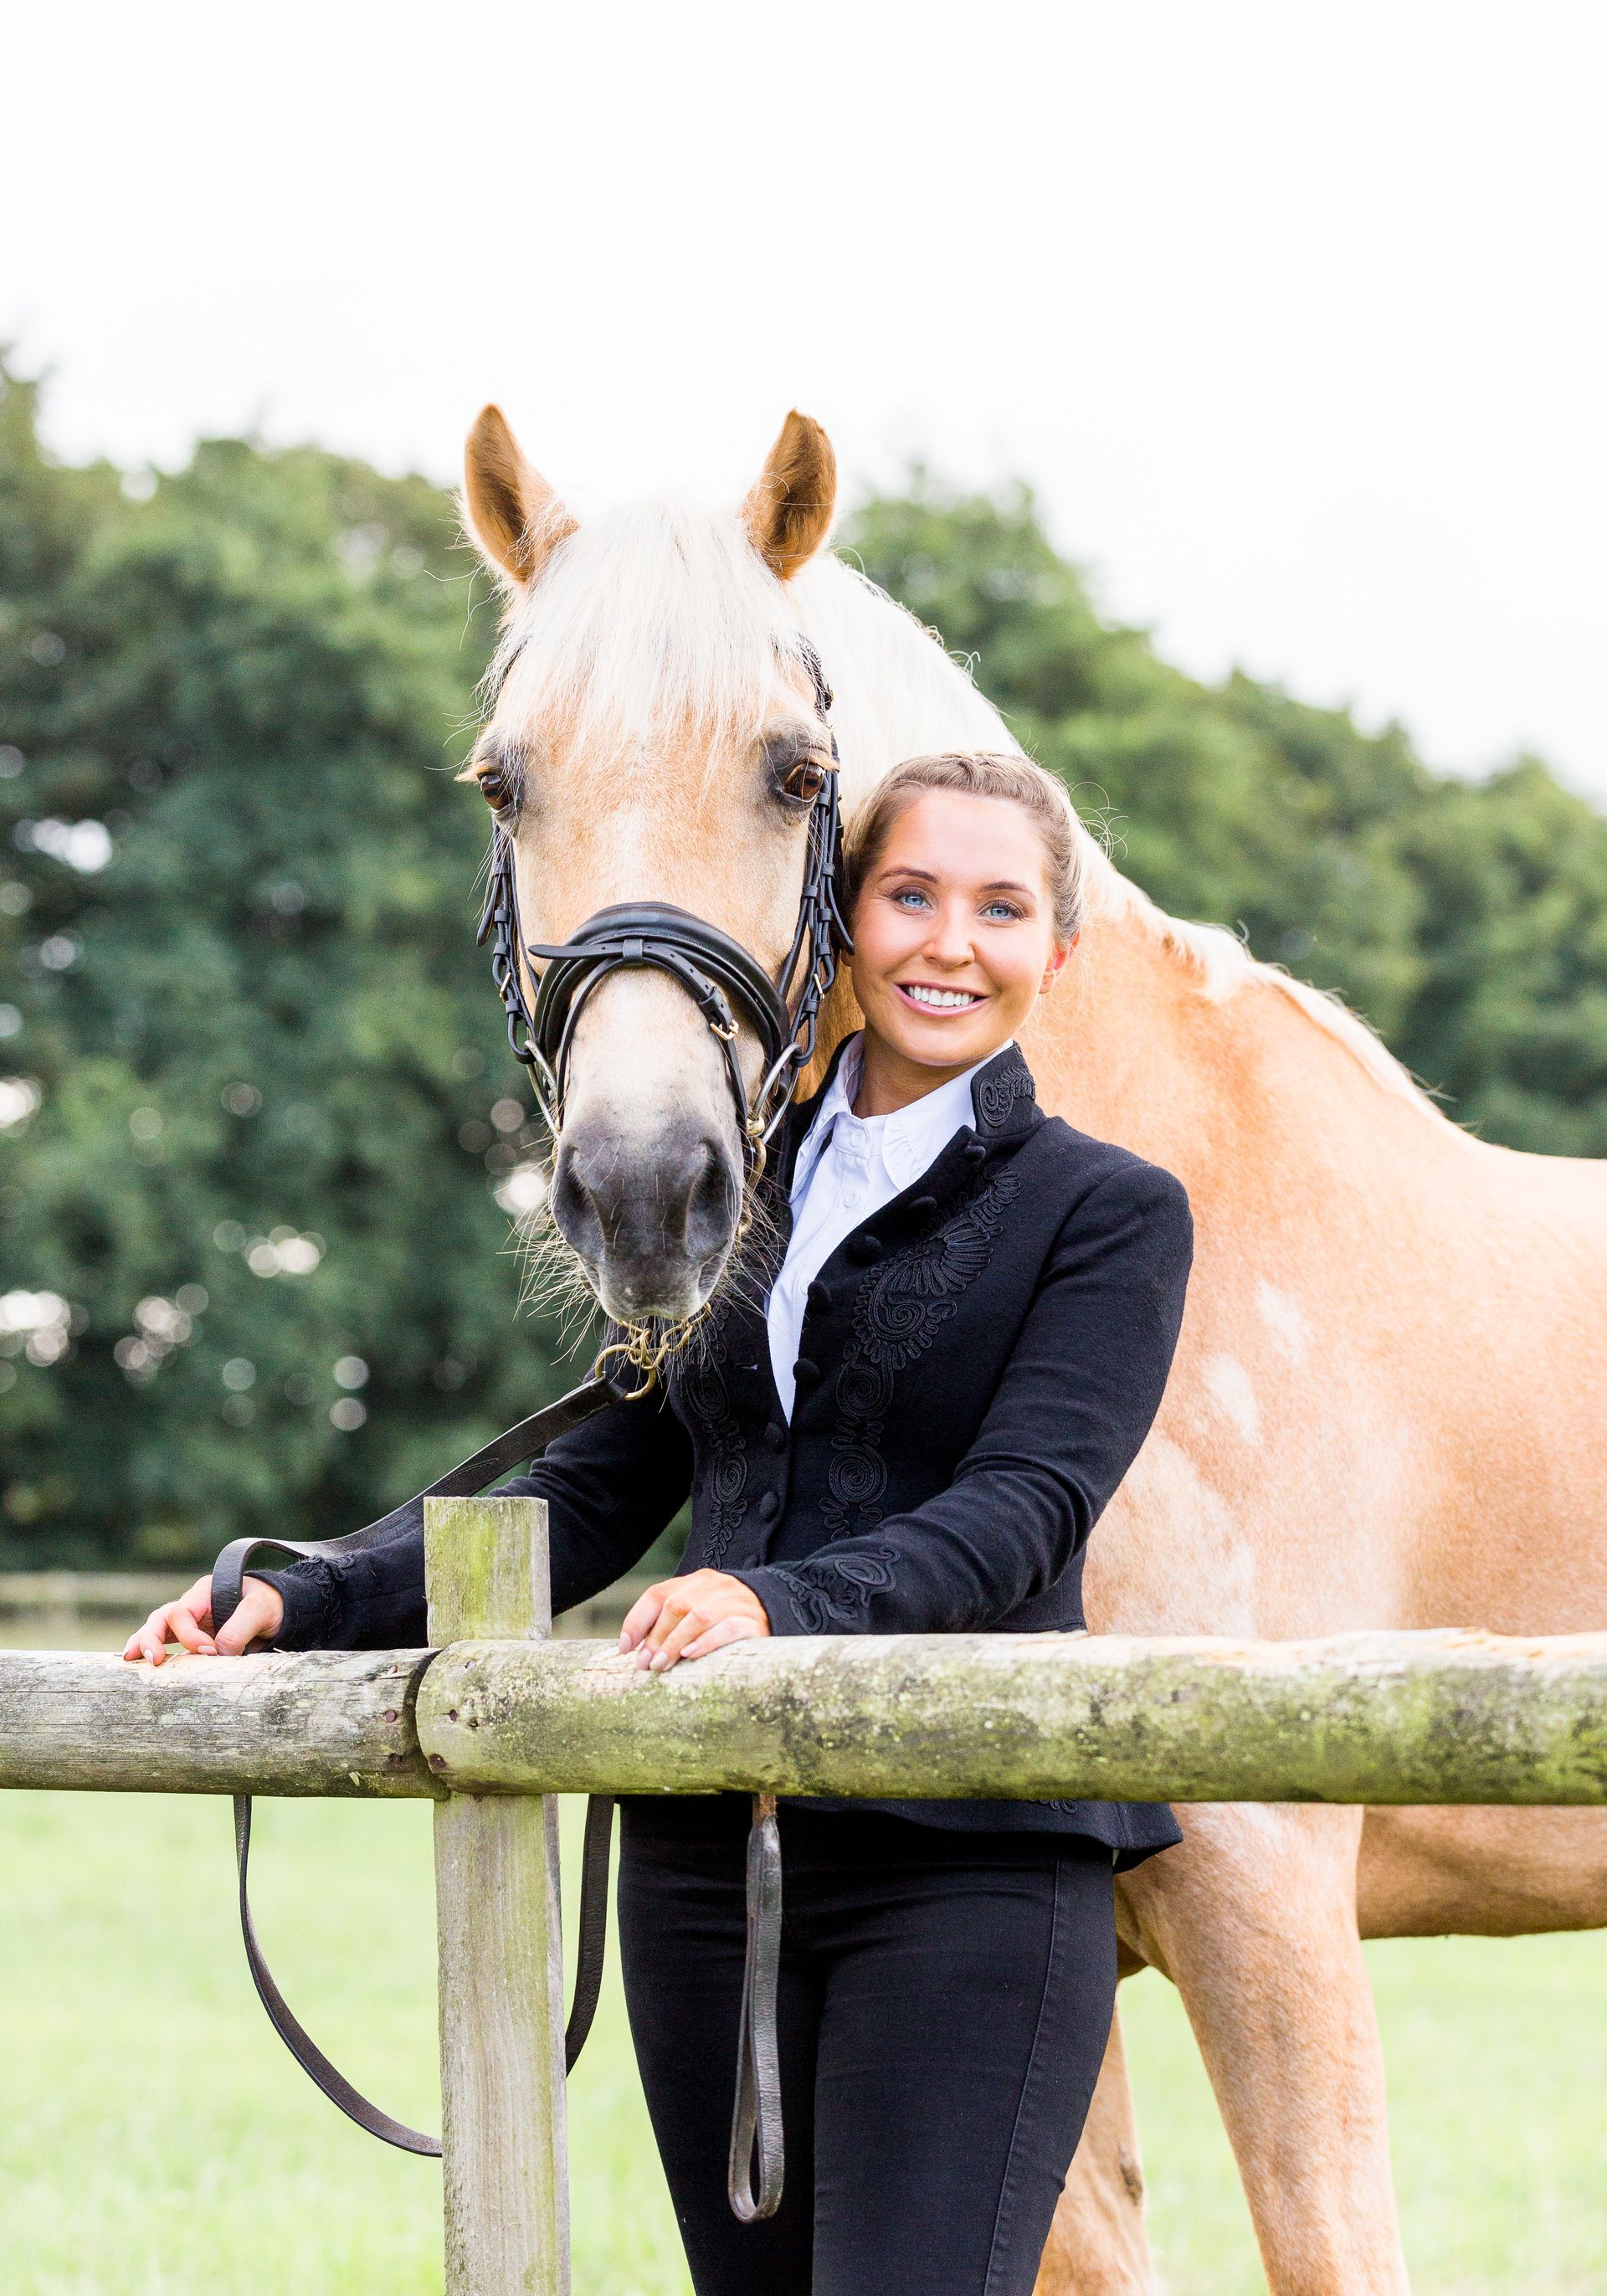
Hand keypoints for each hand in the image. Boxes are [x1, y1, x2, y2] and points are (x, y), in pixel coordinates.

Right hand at [122, 1573, 284, 1665]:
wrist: (281, 1611)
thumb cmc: (271, 1604)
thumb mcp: (260, 1609)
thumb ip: (239, 1627)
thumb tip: (218, 1653)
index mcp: (206, 1592)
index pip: (183, 1613)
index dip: (190, 1635)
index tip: (210, 1652)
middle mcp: (194, 1606)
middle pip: (162, 1618)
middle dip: (152, 1638)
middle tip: (152, 1659)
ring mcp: (192, 1623)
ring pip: (158, 1630)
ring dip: (144, 1644)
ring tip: (129, 1660)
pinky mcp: (195, 1639)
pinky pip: (169, 1645)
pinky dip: (155, 1653)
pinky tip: (141, 1666)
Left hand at [618, 1569, 771, 1672]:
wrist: (780, 1612)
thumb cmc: (727, 1622)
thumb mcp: (697, 1615)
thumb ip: (670, 1625)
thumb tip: (633, 1652)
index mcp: (695, 1581)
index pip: (658, 1594)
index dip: (637, 1621)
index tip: (624, 1649)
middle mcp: (714, 1585)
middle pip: (676, 1606)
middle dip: (656, 1637)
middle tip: (645, 1665)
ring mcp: (736, 1601)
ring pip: (699, 1615)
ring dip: (675, 1642)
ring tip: (662, 1666)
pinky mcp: (754, 1621)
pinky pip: (728, 1628)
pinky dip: (707, 1641)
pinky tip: (691, 1655)